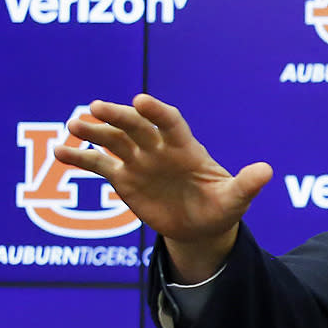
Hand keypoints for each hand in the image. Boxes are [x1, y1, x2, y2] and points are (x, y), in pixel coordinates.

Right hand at [53, 94, 271, 281]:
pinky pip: (98, 164)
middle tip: (95, 107)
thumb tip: (267, 171)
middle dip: (118, 116)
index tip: (140, 100)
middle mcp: (160, 149)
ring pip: (114, 140)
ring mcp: (140, 161)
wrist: (202, 227)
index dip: (157, 111)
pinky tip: (60, 152)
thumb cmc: (222, 208)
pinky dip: (79, 158)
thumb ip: (247, 185)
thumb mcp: (236, 200)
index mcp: (186, 148)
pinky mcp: (124, 178)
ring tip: (74, 125)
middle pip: (137, 127)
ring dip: (94, 131)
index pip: (171, 123)